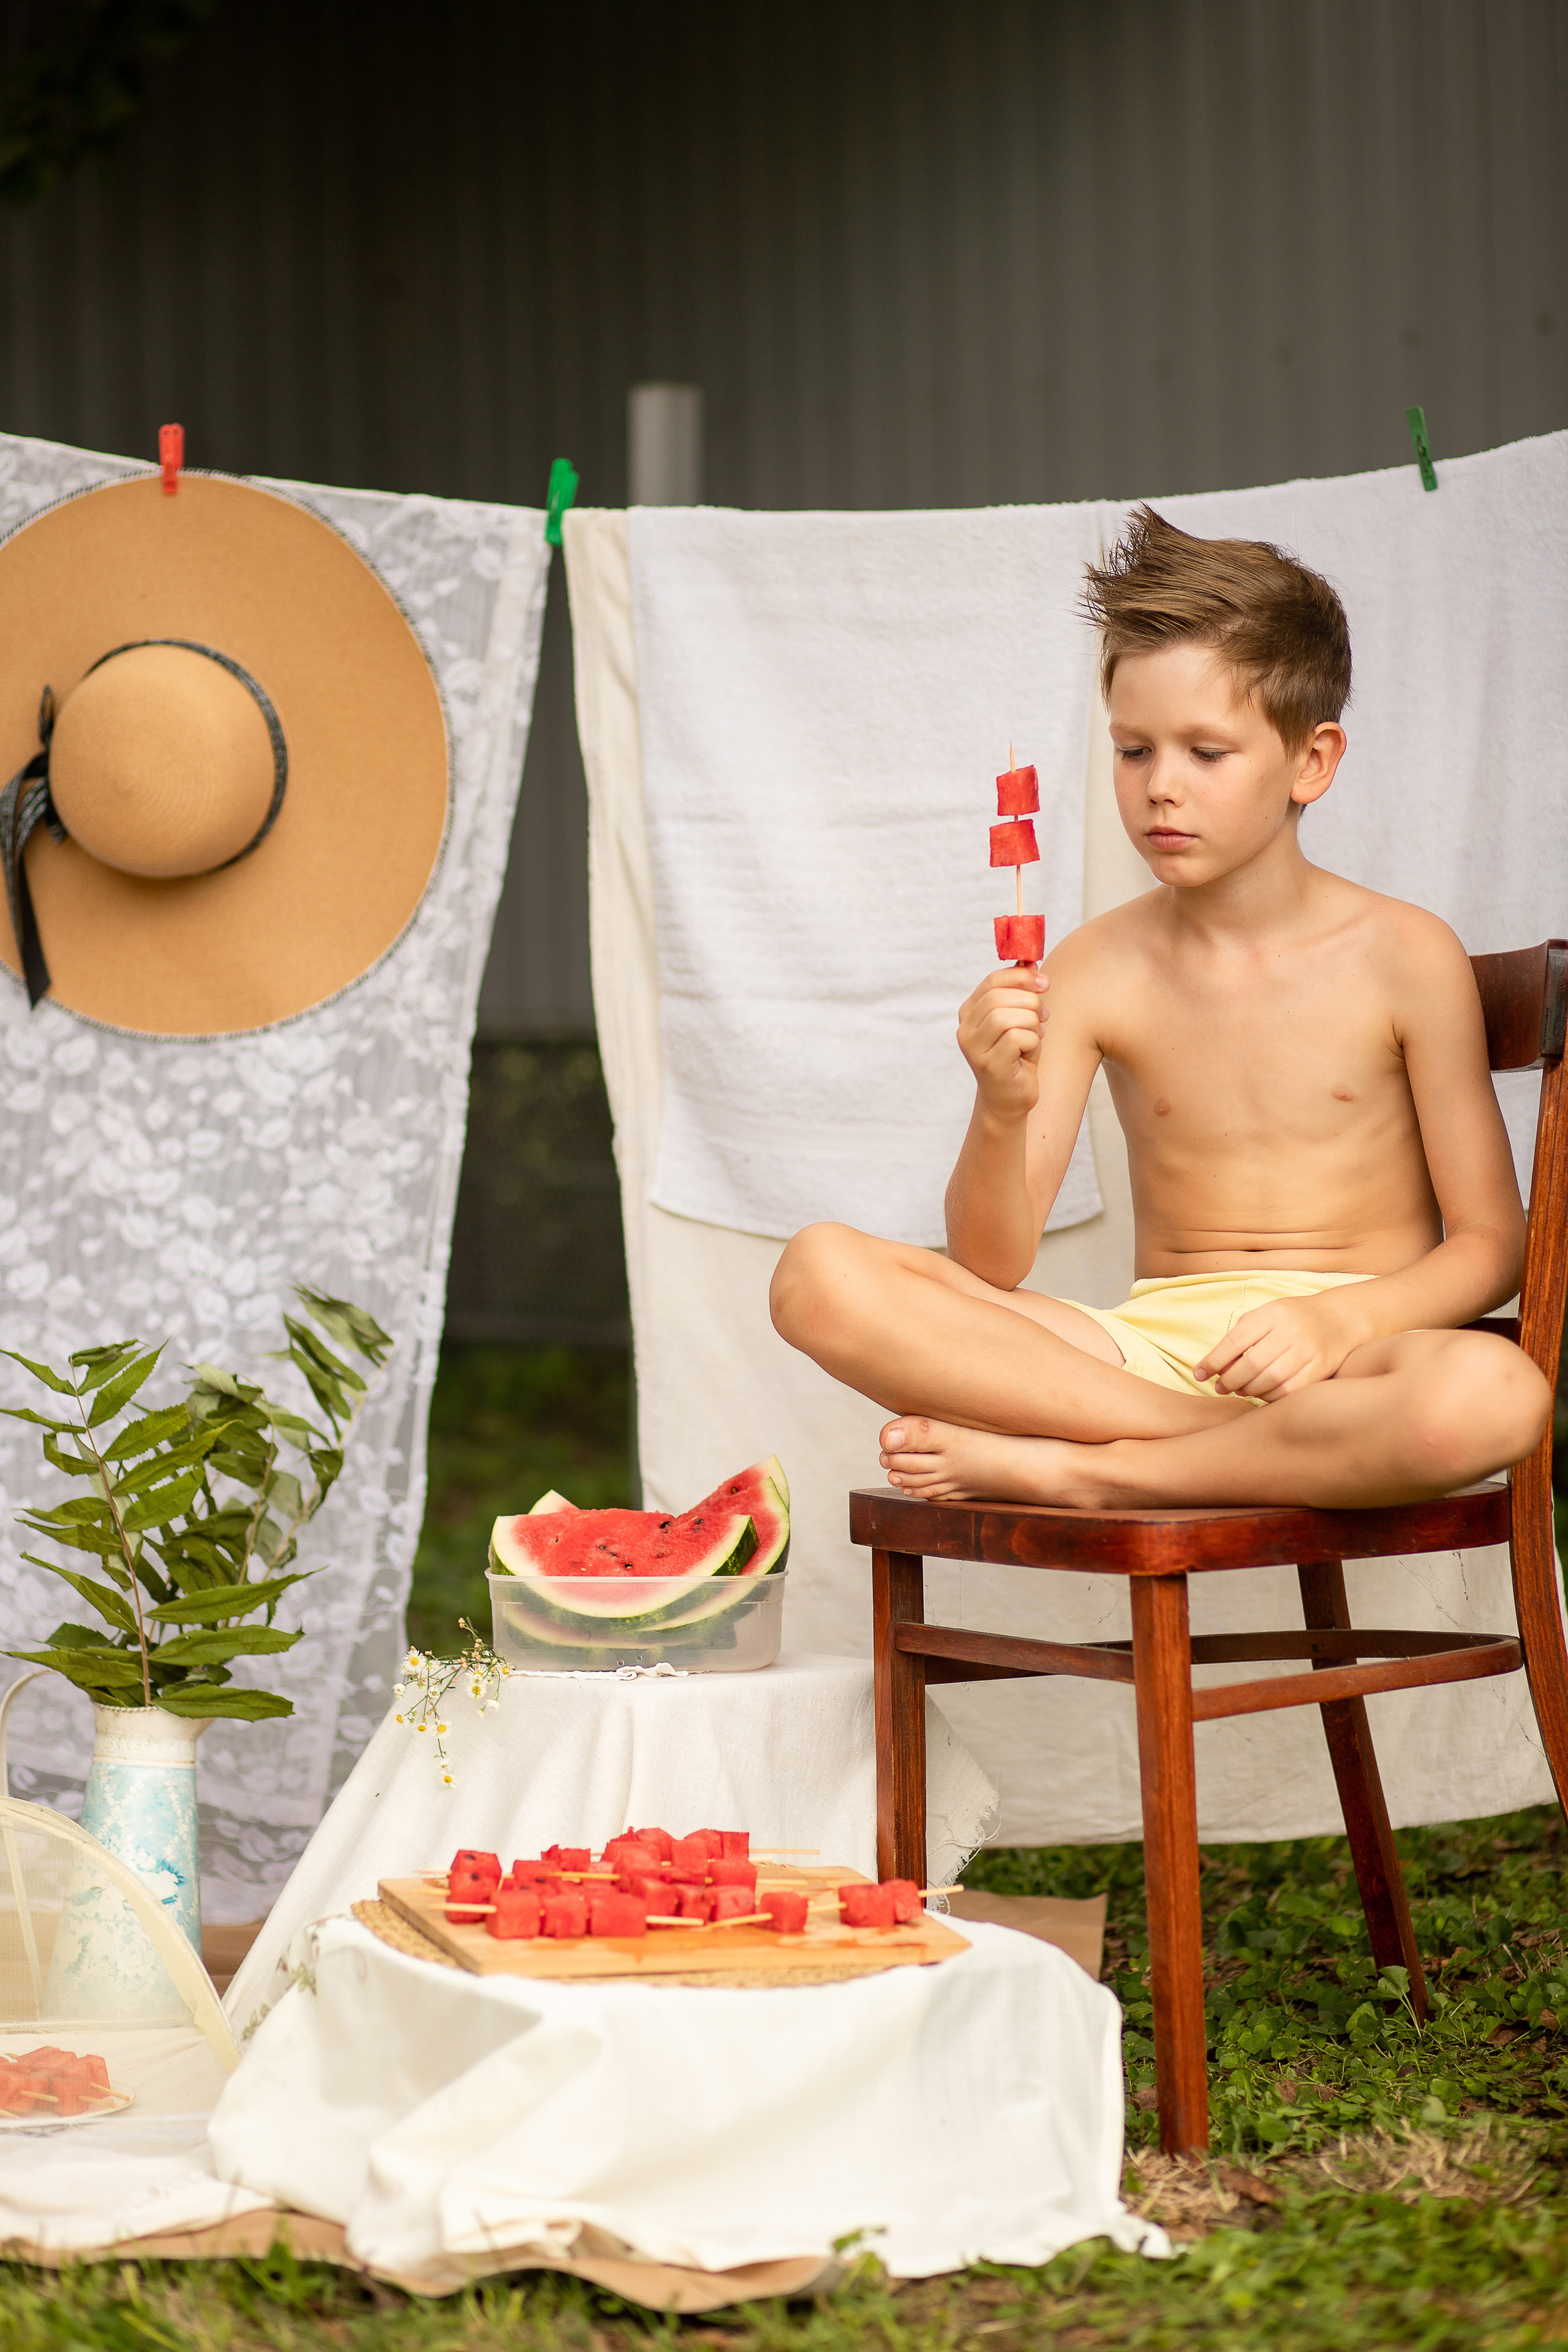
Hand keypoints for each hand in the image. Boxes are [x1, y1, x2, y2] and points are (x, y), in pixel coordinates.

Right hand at [956, 965, 1048, 1120]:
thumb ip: (1020, 992)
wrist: (1009, 1100)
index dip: (1021, 977)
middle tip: (1042, 1017)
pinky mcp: (989, 1065)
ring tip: (1034, 1037)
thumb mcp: (1019, 1019)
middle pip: (1000, 997)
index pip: (992, 981)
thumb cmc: (1016, 1057)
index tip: (1044, 983)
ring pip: (1008, 1016)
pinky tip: (1029, 1053)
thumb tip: (1030, 962)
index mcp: (969, 1012)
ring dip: (1032, 1024)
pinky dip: (1033, 1043)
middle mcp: (965, 1029)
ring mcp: (974, 1048)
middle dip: (1030, 1004)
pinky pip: (1018, 1038)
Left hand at [1193, 1293, 1364, 1401]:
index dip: (1214, 1360)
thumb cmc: (1292, 1319)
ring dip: (1248, 1390)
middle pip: (1251, 1363)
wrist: (1339, 1320)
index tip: (1200, 1374)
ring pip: (1269, 1380)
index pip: (1235, 1340)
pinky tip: (1262, 1393)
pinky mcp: (1320, 1369)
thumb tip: (1214, 1365)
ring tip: (1240, 1389)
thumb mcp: (1266, 1315)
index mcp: (1273, 1313)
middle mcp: (1291, 1330)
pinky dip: (1270, 1396)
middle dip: (1230, 1380)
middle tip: (1221, 1387)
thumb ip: (1241, 1335)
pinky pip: (1289, 1391)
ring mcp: (1308, 1350)